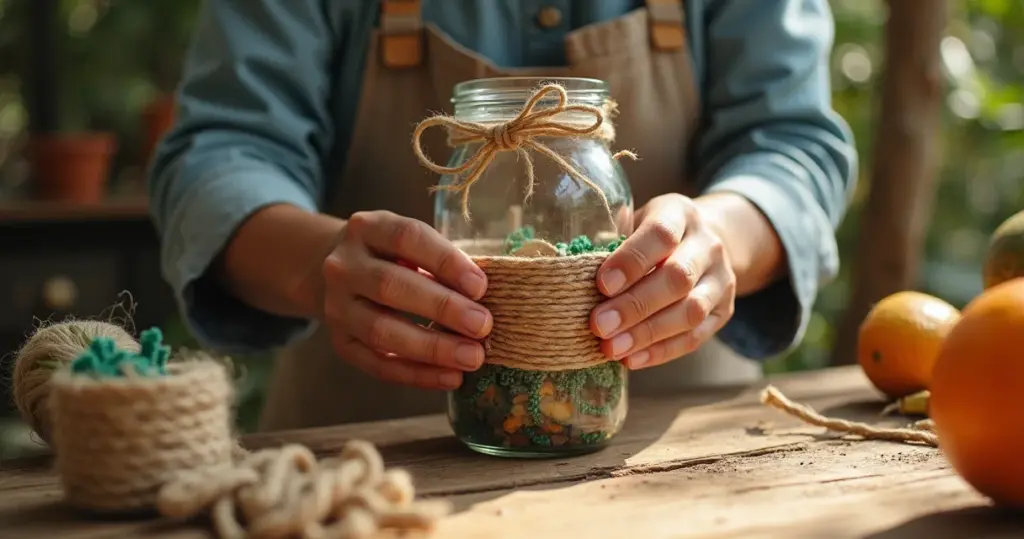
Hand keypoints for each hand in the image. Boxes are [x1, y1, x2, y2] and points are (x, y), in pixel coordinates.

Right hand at [321, 210, 492, 388]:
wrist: (337, 271)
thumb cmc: (392, 256)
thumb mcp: (411, 243)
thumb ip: (442, 262)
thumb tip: (484, 298)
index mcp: (367, 229)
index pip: (406, 238)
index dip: (445, 261)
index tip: (481, 286)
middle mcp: (344, 266)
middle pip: (390, 286)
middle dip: (442, 307)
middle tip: (482, 325)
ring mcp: (336, 306)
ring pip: (380, 331)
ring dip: (431, 347)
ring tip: (472, 357)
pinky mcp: (340, 342)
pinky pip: (377, 364)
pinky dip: (416, 374)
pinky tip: (450, 377)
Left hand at [589, 194, 736, 368]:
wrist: (705, 241)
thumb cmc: (653, 235)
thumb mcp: (635, 221)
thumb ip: (612, 240)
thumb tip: (572, 273)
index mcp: (680, 214)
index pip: (661, 234)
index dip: (631, 260)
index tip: (602, 284)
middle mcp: (708, 245)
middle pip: (678, 277)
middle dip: (635, 305)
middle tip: (599, 325)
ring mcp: (721, 279)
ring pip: (691, 311)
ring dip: (647, 334)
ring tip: (611, 348)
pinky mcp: (724, 311)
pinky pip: (696, 336)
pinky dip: (661, 351)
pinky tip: (632, 359)